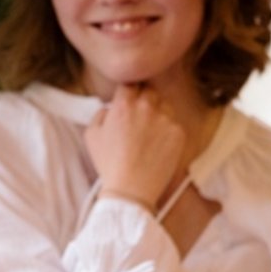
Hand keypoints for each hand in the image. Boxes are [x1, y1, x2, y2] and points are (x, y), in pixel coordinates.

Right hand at [84, 84, 184, 211]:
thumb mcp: (91, 135)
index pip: (129, 83)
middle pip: (149, 90)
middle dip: (143, 98)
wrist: (131, 188)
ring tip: (149, 131)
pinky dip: (167, 130)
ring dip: (157, 112)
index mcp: (123, 105)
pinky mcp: (179, 133)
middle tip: (138, 114)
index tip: (127, 98)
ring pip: (164, 105)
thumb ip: (100, 113)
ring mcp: (165, 119)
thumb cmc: (109, 163)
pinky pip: (174, 123)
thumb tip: (109, 107)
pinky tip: (157, 144)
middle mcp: (146, 107)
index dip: (127, 91)